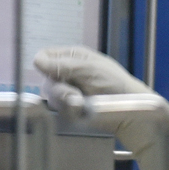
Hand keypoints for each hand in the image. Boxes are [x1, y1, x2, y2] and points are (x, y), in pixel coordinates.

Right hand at [33, 47, 168, 169]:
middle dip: (59, 89)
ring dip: (65, 102)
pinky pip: (58, 110)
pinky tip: (80, 112)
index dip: (47, 65)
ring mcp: (69, 91)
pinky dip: (68, 112)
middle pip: (45, 79)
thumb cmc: (117, 87)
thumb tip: (37, 60)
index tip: (56, 74)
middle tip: (75, 95)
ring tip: (82, 104)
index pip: (45, 56)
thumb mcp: (90, 71)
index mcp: (74, 56)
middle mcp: (69, 72)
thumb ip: (63, 65)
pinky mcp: (71, 109)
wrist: (131, 114)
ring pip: (51, 96)